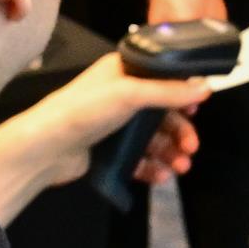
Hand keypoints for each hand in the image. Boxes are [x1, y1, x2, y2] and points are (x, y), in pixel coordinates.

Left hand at [0, 54, 216, 197]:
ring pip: (152, 138)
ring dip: (169, 152)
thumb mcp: (129, 94)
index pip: (162, 78)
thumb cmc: (81, 112)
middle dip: (179, 131)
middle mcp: (119, 95)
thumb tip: (204, 87)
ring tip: (180, 167)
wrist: (44, 150)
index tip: (196, 109)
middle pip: (161, 112)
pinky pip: (138, 157)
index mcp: (123, 72)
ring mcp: (113, 124)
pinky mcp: (108, 149)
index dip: (181, 94)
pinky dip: (152, 166)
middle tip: (191, 147)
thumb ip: (169, 91)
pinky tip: (160, 175)